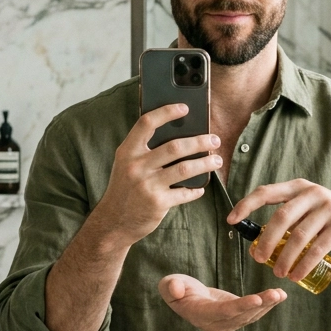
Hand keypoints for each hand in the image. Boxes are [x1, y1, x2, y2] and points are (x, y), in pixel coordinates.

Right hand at [98, 105, 222, 246]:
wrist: (113, 222)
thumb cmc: (124, 189)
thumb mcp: (125, 165)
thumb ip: (144, 150)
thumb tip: (178, 134)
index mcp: (127, 152)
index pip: (146, 124)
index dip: (166, 112)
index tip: (185, 108)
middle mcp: (136, 166)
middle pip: (175, 146)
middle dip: (200, 141)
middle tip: (214, 140)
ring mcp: (147, 185)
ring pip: (185, 168)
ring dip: (205, 163)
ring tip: (217, 160)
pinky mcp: (158, 203)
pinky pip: (184, 193)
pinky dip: (195, 189)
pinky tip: (200, 187)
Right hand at [158, 274, 285, 330]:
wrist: (186, 298)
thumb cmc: (177, 289)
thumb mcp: (169, 285)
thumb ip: (171, 287)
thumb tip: (175, 289)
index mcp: (201, 315)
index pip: (223, 312)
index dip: (240, 306)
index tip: (256, 299)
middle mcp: (216, 324)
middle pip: (241, 315)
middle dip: (260, 304)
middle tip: (275, 294)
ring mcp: (228, 323)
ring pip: (250, 315)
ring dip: (267, 304)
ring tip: (281, 293)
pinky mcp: (237, 317)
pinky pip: (253, 312)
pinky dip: (267, 304)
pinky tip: (280, 295)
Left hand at [228, 180, 330, 282]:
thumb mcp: (309, 209)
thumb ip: (288, 217)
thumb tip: (256, 241)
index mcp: (299, 187)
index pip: (267, 192)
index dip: (246, 205)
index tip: (230, 220)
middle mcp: (313, 193)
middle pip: (281, 217)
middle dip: (265, 240)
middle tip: (257, 259)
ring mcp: (329, 209)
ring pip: (298, 236)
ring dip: (284, 257)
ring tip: (277, 273)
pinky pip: (316, 249)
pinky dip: (303, 265)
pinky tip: (296, 275)